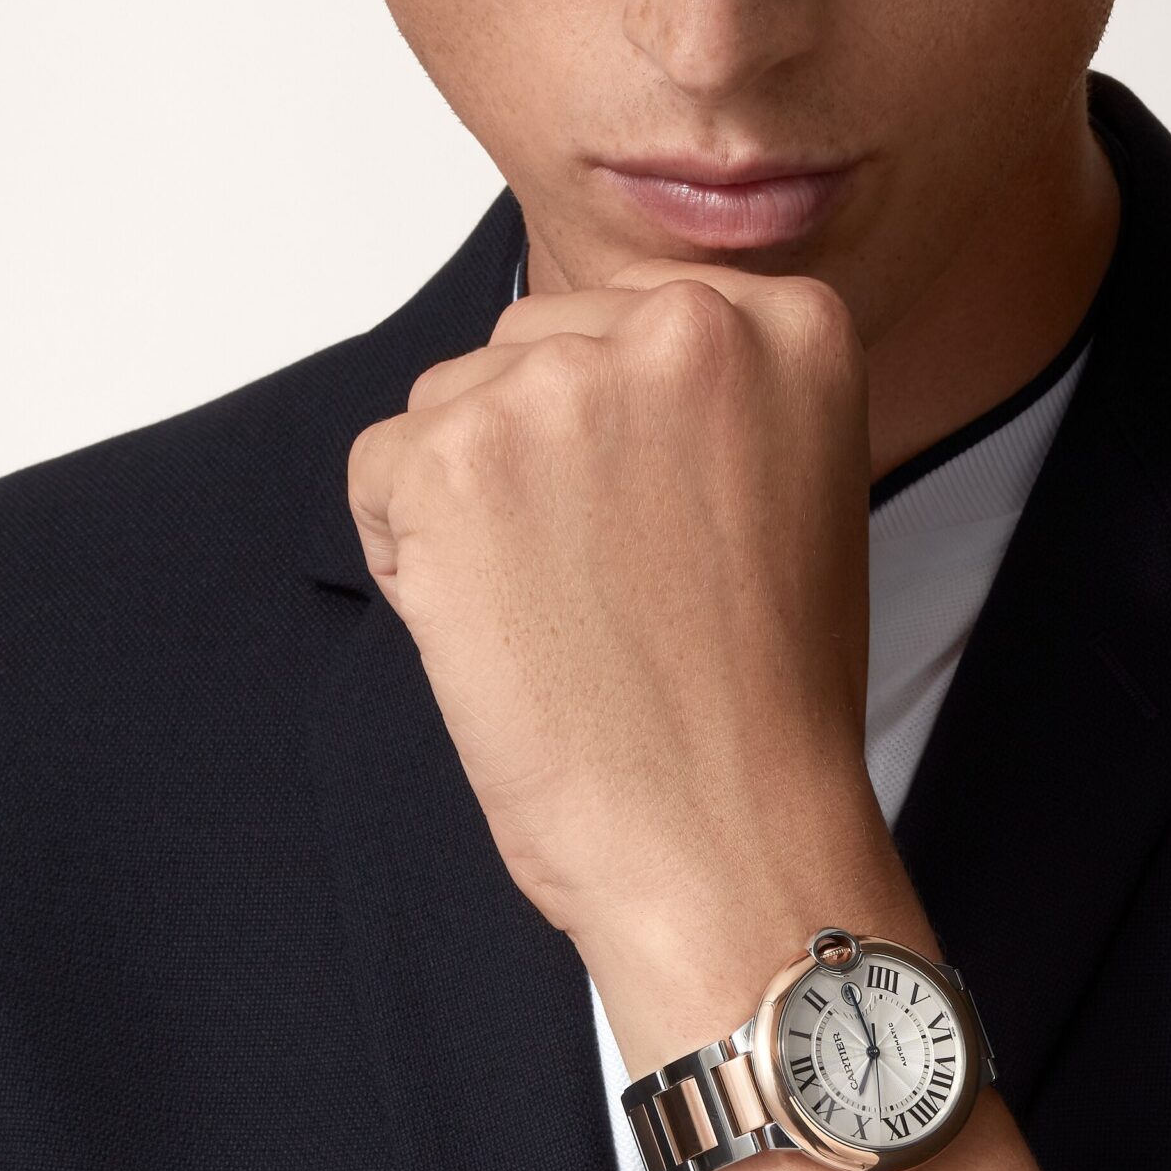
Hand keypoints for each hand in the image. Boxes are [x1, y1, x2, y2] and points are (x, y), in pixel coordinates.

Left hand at [347, 260, 899, 1070]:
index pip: (632, 325)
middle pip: (534, 348)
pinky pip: (379, 473)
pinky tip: (501, 637)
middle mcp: (678, 327)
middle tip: (609, 595)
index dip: (623, 444)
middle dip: (541, 462)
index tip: (660, 534)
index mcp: (786, 326)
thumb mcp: (791, 504)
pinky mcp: (451, 460)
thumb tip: (594, 376)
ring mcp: (557, 387)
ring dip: (476, 509)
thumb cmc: (763, 715)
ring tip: (564, 622)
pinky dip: (413, 558)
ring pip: (451, 405)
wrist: (728, 845)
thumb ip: (710, 409)